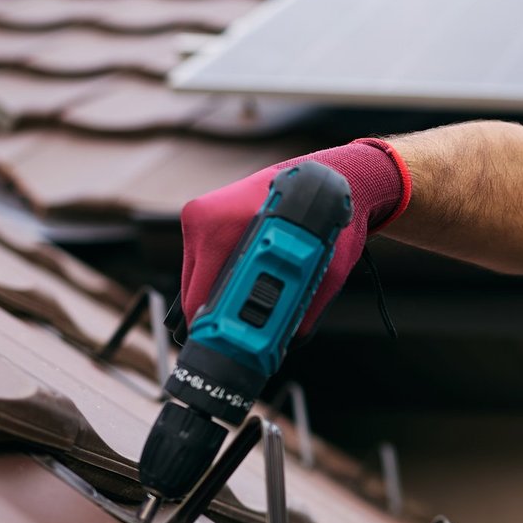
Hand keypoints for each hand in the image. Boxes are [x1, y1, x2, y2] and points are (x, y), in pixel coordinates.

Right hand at [177, 138, 410, 333]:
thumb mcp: (325, 269)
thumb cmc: (328, 218)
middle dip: (218, 313)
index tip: (225, 345)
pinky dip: (222, 276)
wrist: (329, 178)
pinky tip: (247, 278)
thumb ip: (306, 309)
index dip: (213, 327)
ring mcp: (201, 215)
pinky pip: (205, 261)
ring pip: (197, 276)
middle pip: (193, 289)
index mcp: (220, 228)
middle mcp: (203, 218)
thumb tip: (288, 342)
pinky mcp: (207, 216)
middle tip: (241, 333)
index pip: (198, 296)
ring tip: (248, 302)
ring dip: (219, 294)